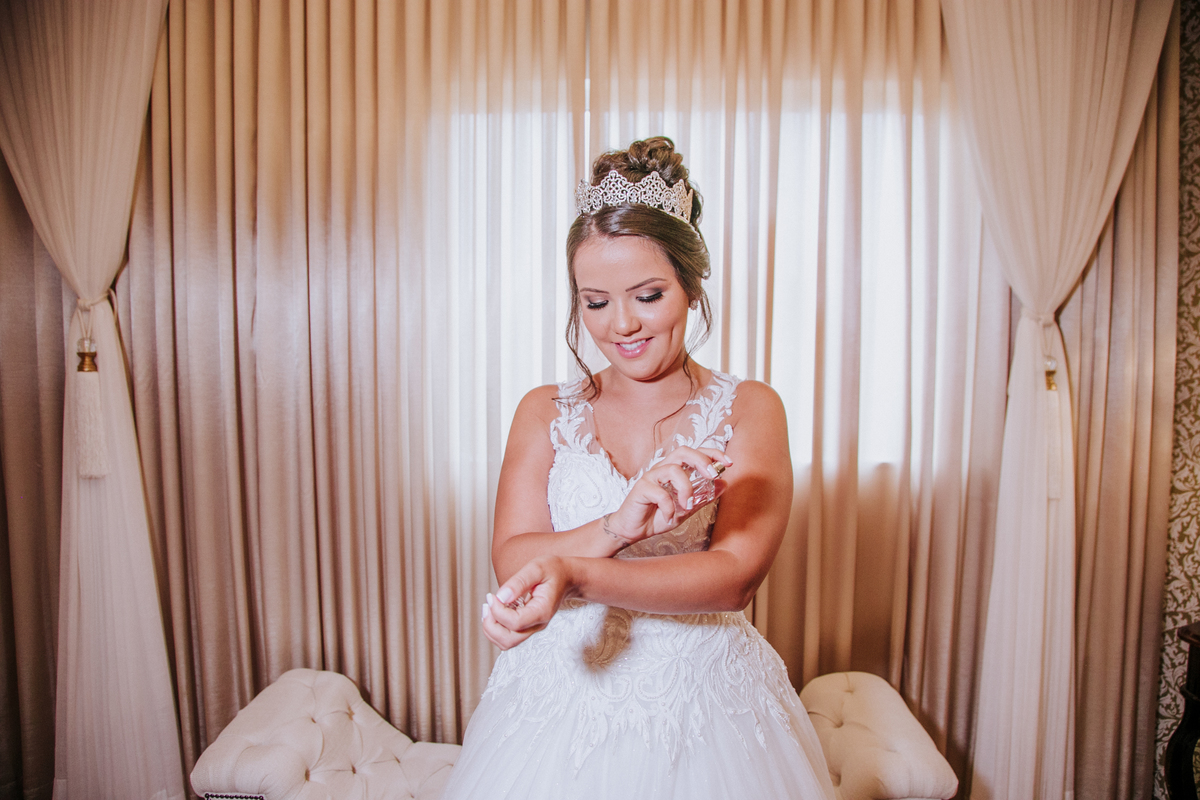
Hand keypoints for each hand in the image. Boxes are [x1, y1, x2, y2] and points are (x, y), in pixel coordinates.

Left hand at [481, 555, 574, 649]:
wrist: (567, 577)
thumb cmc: (553, 571)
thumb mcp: (536, 568)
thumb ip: (519, 582)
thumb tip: (501, 597)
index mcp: (542, 611)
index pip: (515, 623)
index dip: (498, 611)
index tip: (492, 595)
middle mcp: (538, 625)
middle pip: (508, 640)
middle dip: (490, 625)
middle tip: (488, 603)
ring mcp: (532, 628)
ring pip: (506, 643)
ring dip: (491, 628)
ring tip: (489, 607)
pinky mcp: (526, 627)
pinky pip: (507, 637)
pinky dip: (495, 628)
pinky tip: (494, 610)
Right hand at [602, 446, 731, 546]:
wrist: (634, 530)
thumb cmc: (658, 516)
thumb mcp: (687, 508)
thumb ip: (704, 496)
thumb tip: (725, 484)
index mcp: (675, 470)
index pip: (695, 453)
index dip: (712, 453)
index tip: (729, 463)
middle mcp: (663, 469)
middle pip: (683, 451)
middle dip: (702, 461)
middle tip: (712, 476)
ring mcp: (651, 477)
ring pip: (673, 470)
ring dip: (686, 489)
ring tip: (687, 507)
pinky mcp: (641, 488)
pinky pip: (659, 493)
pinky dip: (669, 507)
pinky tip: (669, 517)